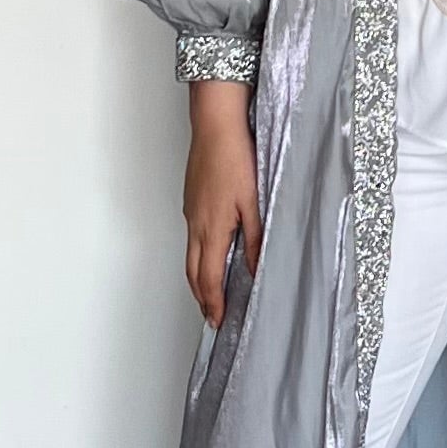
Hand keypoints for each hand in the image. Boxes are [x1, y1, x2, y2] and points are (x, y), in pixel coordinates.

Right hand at [183, 81, 260, 327]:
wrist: (215, 126)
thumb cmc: (236, 160)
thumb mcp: (254, 204)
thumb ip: (256, 240)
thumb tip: (256, 271)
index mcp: (212, 230)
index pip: (209, 279)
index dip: (213, 303)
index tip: (217, 320)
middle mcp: (195, 225)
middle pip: (193, 272)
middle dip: (201, 297)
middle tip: (210, 315)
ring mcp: (190, 213)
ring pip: (190, 256)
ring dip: (198, 278)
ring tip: (209, 293)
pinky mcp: (191, 201)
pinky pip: (192, 238)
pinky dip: (198, 257)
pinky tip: (211, 255)